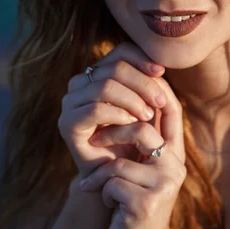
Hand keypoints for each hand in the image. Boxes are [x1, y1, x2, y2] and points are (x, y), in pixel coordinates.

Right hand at [58, 43, 165, 177]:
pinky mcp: (68, 123)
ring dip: (132, 99)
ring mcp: (70, 102)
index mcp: (98, 73)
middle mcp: (80, 84)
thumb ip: (150, 86)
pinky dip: (118, 114)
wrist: (117, 175)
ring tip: (147, 115)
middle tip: (160, 101)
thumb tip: (158, 68)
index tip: (161, 72)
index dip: (142, 59)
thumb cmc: (135, 138)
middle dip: (142, 83)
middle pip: (114, 68)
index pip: (120, 52)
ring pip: (105, 86)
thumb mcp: (147, 108)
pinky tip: (132, 122)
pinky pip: (95, 109)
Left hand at [78, 78, 185, 228]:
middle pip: (143, 130)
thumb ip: (146, 142)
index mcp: (175, 155)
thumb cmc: (137, 203)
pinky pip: (112, 184)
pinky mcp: (146, 204)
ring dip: (103, 177)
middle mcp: (174, 167)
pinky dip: (102, 193)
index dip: (155, 91)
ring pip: (120, 162)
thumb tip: (130, 102)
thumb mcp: (145, 171)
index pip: (172, 112)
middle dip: (114, 133)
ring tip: (99, 187)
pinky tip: (109, 205)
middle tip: (95, 141)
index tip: (133, 79)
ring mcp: (163, 185)